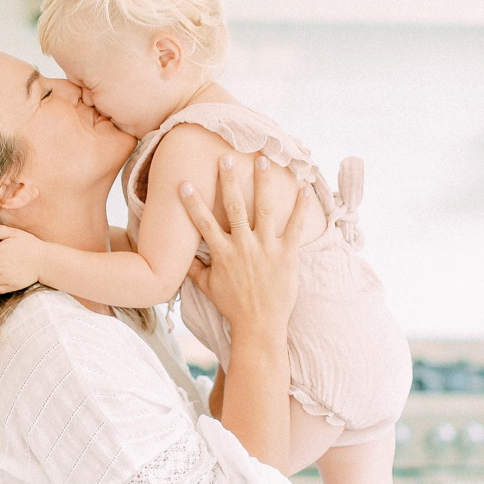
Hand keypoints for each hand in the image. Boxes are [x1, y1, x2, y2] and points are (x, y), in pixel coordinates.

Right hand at [179, 155, 312, 340]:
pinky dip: (300, 207)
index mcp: (223, 253)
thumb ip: (195, 270)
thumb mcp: (208, 288)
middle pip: (234, 206)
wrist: (260, 325)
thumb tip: (179, 258)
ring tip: (263, 160)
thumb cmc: (234, 307)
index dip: (192, 202)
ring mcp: (266, 248)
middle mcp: (243, 246)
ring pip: (264, 209)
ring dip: (263, 183)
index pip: (203, 222)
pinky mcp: (287, 254)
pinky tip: (304, 188)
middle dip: (229, 180)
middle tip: (225, 158)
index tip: (183, 183)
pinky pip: (295, 226)